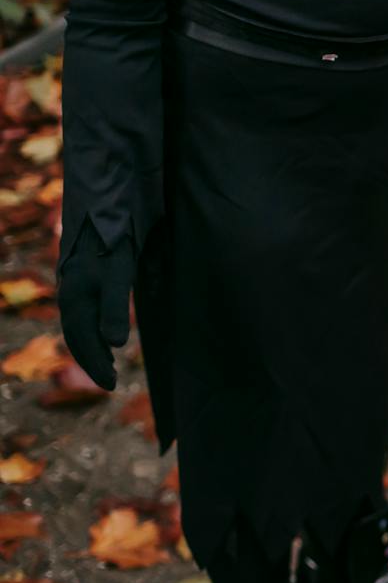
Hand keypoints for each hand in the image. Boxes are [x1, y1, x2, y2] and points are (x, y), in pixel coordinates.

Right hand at [57, 230, 134, 390]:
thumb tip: (114, 344)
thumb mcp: (120, 271)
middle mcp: (71, 290)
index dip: (95, 364)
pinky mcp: (84, 272)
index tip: (111, 385)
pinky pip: (82, 308)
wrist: (106, 196)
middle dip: (91, 359)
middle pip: (76, 334)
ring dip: (90, 345)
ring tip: (106, 363)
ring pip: (78, 321)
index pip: (82, 340)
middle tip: (109, 382)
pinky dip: (91, 326)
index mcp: (76, 295)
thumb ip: (115, 307)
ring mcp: (75, 280)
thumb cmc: (115, 235)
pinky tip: (103, 331)